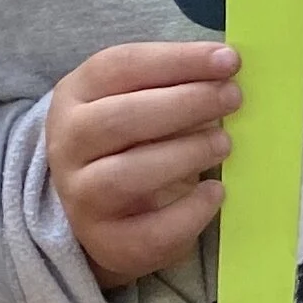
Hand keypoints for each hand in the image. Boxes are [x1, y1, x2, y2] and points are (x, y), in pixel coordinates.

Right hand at [47, 41, 241, 290]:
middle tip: (233, 98)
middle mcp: (69, 145)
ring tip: (224, 143)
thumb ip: (180, 81)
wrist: (107, 208)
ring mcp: (81, 197)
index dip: (177, 60)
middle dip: (185, 104)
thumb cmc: (138, 137)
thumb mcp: (146, 98)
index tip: (229, 60)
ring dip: (185, 155)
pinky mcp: (107, 241)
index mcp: (77, 96)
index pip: (118, 67)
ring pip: (124, 176)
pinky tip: (215, 191)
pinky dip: (190, 211)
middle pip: (118, 120)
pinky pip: (149, 231)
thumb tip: (230, 69)